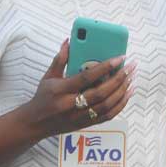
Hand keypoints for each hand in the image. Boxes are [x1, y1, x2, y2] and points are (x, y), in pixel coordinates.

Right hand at [20, 40, 135, 139]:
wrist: (33, 124)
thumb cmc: (42, 97)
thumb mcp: (48, 77)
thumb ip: (60, 59)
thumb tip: (69, 41)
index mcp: (61, 91)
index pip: (86, 77)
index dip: (105, 67)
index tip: (119, 57)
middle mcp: (70, 106)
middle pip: (100, 93)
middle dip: (119, 79)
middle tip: (131, 67)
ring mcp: (78, 117)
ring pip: (106, 106)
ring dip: (122, 91)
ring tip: (132, 78)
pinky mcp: (85, 125)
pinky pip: (107, 116)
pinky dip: (120, 104)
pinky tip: (127, 93)